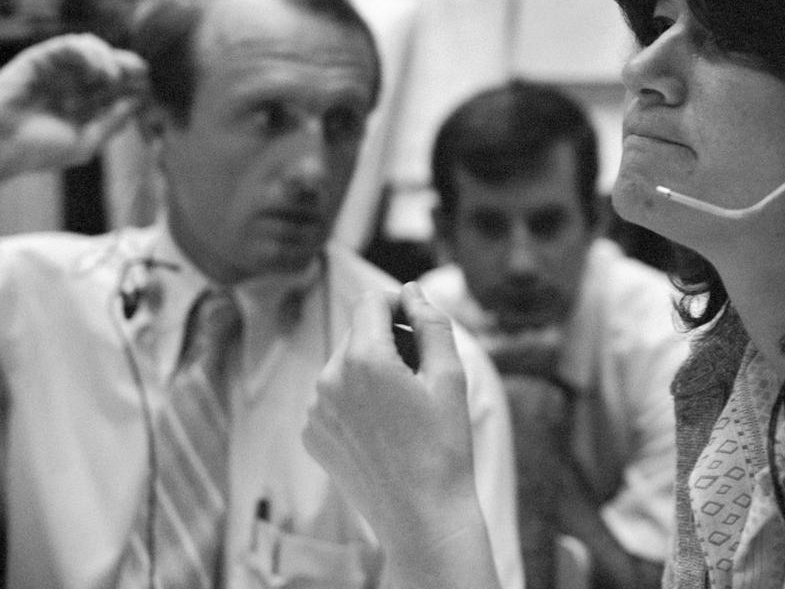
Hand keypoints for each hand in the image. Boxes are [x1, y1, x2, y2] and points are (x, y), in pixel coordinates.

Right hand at [0, 33, 147, 177]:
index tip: (151, 87)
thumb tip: (138, 103)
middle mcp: (71, 85)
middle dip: (129, 66)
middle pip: (108, 64)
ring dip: (109, 58)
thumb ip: (112, 123)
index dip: (135, 84)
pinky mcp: (40, 58)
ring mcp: (56, 70)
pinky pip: (70, 44)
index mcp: (82, 105)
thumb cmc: (38, 150)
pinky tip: (97, 72)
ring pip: (92, 48)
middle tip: (144, 72)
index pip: (116, 87)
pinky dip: (90, 53)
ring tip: (112, 78)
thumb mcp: (86, 142)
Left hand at [304, 282, 499, 588]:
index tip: (420, 324)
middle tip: (422, 373)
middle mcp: (329, 379)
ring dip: (371, 370)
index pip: (372, 303)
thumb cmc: (444, 445)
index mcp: (364, 359)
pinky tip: (384, 428)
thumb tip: (412, 290)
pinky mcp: (311, 435)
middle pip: (359, 333)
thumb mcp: (451, 376)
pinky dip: (356, 399)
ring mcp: (315, 410)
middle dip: (389, 340)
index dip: (399, 305)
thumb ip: (431, 322)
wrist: (422, 516)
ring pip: (345, 365)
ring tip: (404, 406)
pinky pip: (333, 397)